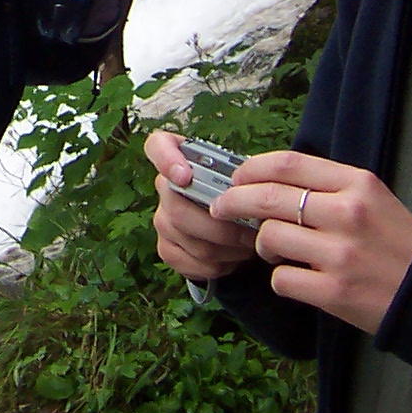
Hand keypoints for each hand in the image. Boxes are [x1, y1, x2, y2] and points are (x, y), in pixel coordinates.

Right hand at [144, 130, 260, 283]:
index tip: (185, 176)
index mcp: (180, 158)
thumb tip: (254, 192)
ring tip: (249, 245)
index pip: (157, 146)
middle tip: (252, 233)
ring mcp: (162, 220)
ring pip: (193, 242)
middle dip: (223, 228)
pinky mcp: (166, 249)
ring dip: (229, 249)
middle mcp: (164, 187)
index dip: (166, 161)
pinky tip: (233, 257)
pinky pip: (193, 263)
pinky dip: (220, 265)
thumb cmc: (238, 193)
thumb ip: (241, 174)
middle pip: (179, 210)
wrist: (232, 225)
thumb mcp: (241, 174)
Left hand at [209, 149, 411, 335]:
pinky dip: (280, 278)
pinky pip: (281, 279)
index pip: (288, 163)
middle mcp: (347, 213)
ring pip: (269, 237)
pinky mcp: (334, 291)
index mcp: (356, 184)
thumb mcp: (372, 199)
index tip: (236, 177)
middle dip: (234, 201)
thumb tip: (270, 181)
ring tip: (274, 251)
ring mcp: (339, 254)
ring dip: (262, 245)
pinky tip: (294, 278)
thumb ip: (328, 187)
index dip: (251, 168)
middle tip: (221, 208)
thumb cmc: (398, 243)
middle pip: (268, 197)